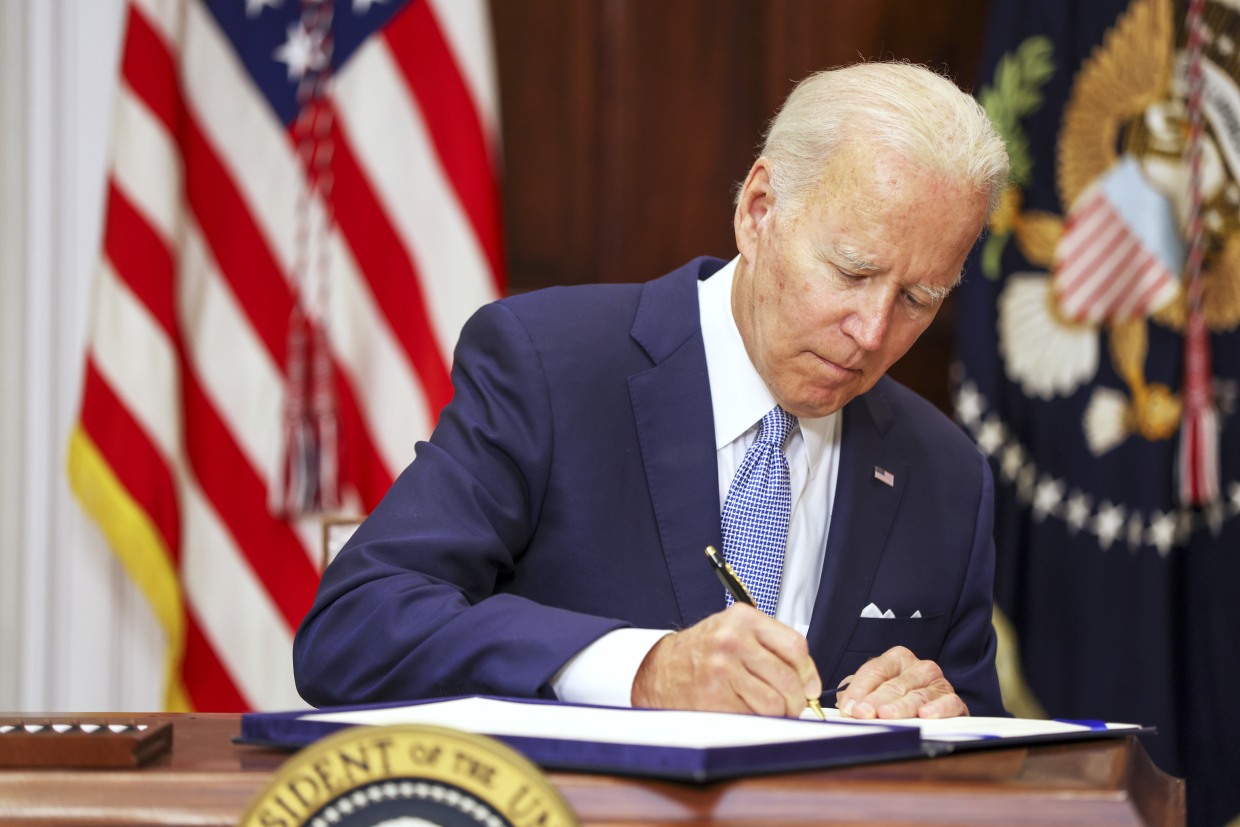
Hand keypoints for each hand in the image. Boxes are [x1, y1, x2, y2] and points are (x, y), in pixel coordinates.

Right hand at [630, 604, 821, 716]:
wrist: (659, 668)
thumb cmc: (700, 651)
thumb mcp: (733, 630)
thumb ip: (768, 645)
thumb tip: (806, 678)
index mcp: (742, 619)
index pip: (795, 646)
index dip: (808, 672)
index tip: (810, 687)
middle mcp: (732, 640)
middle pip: (787, 678)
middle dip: (796, 700)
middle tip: (792, 706)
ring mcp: (722, 669)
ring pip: (774, 702)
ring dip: (776, 713)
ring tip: (766, 709)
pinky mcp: (714, 696)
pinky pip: (753, 717)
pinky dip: (754, 720)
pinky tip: (744, 710)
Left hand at [834, 646, 966, 718]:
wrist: (935, 709)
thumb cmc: (897, 699)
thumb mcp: (875, 692)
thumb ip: (859, 695)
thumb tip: (846, 707)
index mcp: (896, 659)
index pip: (875, 670)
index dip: (860, 689)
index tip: (849, 707)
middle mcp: (918, 667)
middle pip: (894, 684)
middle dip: (876, 700)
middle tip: (863, 714)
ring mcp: (938, 682)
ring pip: (917, 695)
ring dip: (900, 707)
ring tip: (887, 716)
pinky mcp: (954, 700)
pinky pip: (948, 702)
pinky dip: (937, 708)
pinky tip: (925, 714)